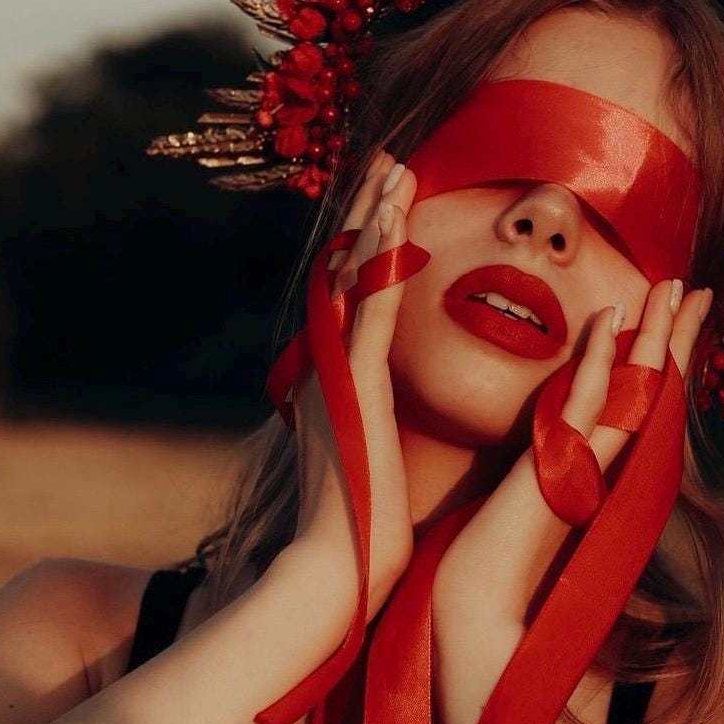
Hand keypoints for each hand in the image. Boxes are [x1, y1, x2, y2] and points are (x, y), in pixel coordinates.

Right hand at [287, 152, 420, 622]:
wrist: (342, 564)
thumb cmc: (364, 518)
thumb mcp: (365, 449)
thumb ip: (365, 414)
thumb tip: (371, 403)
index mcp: (335, 374)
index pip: (353, 290)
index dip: (369, 239)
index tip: (389, 195)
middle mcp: (328, 361)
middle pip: (349, 267)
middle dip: (369, 210)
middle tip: (387, 159)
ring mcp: (338, 370)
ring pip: (357, 277)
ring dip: (376, 219)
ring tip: (395, 168)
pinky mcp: (357, 385)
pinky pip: (372, 310)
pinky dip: (382, 264)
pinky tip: (395, 222)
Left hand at [430, 280, 712, 642]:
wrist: (483, 613)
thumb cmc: (509, 567)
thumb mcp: (543, 506)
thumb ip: (564, 478)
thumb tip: (570, 455)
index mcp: (608, 471)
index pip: (643, 400)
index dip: (663, 355)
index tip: (677, 312)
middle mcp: (610, 466)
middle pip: (653, 388)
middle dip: (673, 335)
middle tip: (692, 288)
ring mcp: (588, 465)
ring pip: (634, 388)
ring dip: (655, 334)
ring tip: (673, 289)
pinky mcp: (557, 466)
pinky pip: (583, 401)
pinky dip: (600, 357)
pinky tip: (612, 316)